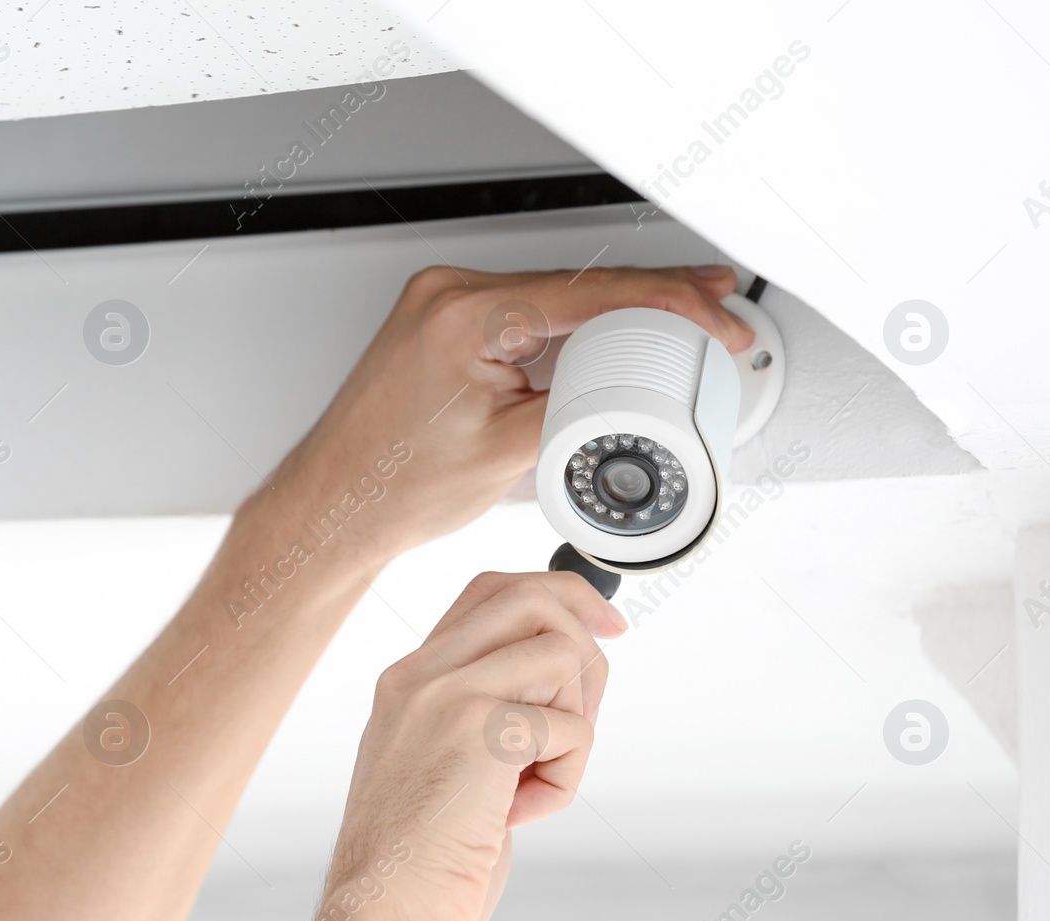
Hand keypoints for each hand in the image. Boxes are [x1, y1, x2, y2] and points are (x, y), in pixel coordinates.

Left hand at [261, 265, 753, 565]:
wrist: (334, 506)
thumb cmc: (391, 488)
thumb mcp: (510, 453)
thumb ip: (581, 407)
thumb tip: (636, 386)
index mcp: (466, 315)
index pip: (594, 293)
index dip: (672, 301)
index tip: (715, 317)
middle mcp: (448, 295)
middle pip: (579, 284)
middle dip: (654, 300)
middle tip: (715, 313)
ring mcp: (441, 304)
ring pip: (554, 297)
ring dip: (612, 313)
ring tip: (674, 330)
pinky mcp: (441, 323)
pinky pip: (522, 312)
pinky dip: (569, 327)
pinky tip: (606, 337)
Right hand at [325, 570, 623, 920]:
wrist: (381, 915)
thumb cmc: (416, 863)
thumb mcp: (437, 766)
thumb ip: (477, 716)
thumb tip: (559, 682)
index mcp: (408, 680)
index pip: (489, 591)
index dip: (558, 596)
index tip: (603, 626)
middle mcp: (422, 674)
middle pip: (532, 595)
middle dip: (587, 645)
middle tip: (584, 715)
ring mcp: (448, 695)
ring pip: (564, 652)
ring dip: (576, 723)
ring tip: (535, 780)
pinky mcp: (484, 731)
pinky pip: (572, 728)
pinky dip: (566, 779)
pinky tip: (520, 815)